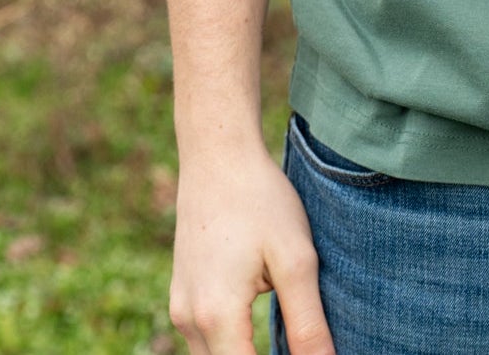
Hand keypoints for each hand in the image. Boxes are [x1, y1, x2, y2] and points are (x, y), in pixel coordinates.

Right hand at [168, 144, 334, 354]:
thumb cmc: (260, 199)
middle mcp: (189, 319)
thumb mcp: (295, 259)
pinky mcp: (181, 295)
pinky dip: (232, 344)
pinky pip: (205, 340)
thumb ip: (308, 324)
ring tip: (287, 343)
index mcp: (217, 315)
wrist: (218, 154)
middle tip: (300, 346)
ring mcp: (180, 307)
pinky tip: (260, 328)